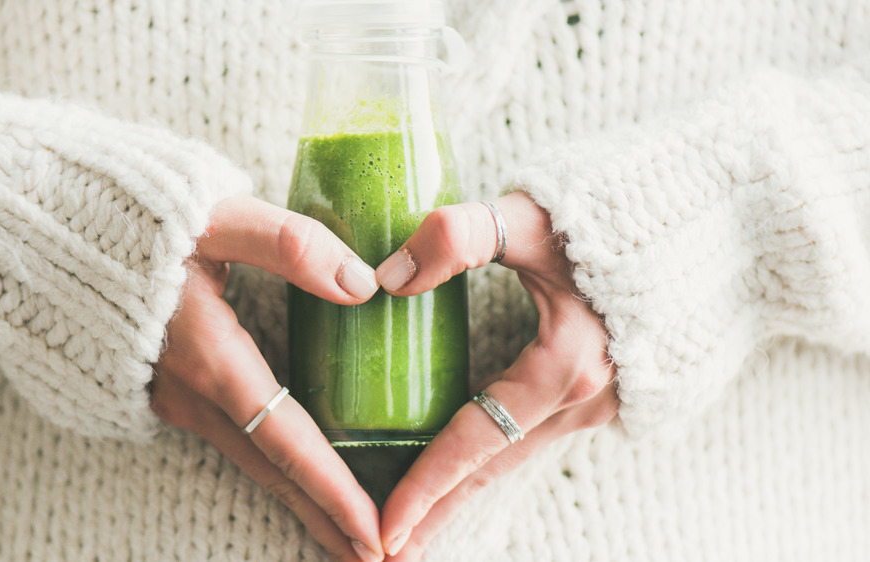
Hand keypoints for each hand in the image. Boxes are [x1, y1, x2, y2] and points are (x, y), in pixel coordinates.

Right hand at [151, 195, 385, 561]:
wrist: (40, 236)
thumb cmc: (128, 220)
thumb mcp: (213, 217)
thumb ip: (288, 245)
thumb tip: (362, 284)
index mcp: (211, 357)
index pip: (286, 440)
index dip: (332, 490)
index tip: (373, 533)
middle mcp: (191, 394)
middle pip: (271, 470)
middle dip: (324, 518)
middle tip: (373, 559)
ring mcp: (171, 397)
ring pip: (249, 460)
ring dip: (299, 499)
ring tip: (342, 532)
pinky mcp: (162, 390)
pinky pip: (228, 442)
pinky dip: (270, 470)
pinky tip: (292, 475)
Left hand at [374, 191, 619, 559]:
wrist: (720, 219)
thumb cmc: (625, 211)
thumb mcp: (535, 216)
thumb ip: (457, 236)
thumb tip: (387, 277)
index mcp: (566, 366)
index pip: (474, 441)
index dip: (425, 486)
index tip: (382, 529)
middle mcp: (587, 398)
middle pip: (493, 469)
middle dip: (440, 514)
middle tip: (387, 556)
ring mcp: (603, 399)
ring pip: (516, 457)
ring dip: (466, 491)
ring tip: (422, 523)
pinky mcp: (609, 390)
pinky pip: (537, 438)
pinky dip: (496, 462)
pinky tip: (472, 467)